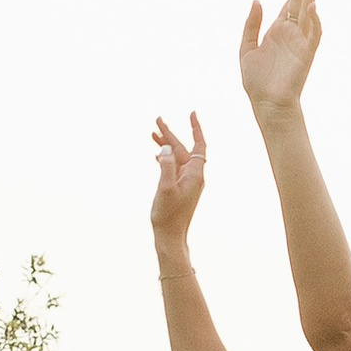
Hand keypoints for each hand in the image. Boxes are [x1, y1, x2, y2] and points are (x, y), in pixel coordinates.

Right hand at [150, 111, 206, 239]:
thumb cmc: (168, 215)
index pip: (199, 145)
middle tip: (157, 120)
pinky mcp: (180, 188)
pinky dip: (165, 158)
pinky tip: (156, 154)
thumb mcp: (165, 188)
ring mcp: (187, 182)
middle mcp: (193, 176)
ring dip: (166, 145)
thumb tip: (167, 148)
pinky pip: (174, 167)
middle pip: (184, 149)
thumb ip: (166, 165)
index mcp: (195, 174)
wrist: (170, 236)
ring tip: (152, 133)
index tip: (192, 113)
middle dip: (171, 134)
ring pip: (177, 157)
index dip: (196, 128)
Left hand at [239, 0, 321, 114]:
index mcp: (277, 30)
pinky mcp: (306, 54)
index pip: (288, 1)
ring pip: (308, 12)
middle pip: (299, 1)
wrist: (265, 103)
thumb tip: (257, 0)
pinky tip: (311, 5)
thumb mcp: (246, 48)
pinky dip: (314, 19)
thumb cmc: (256, 81)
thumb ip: (251, 24)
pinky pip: (313, 34)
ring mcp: (300, 42)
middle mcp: (291, 33)